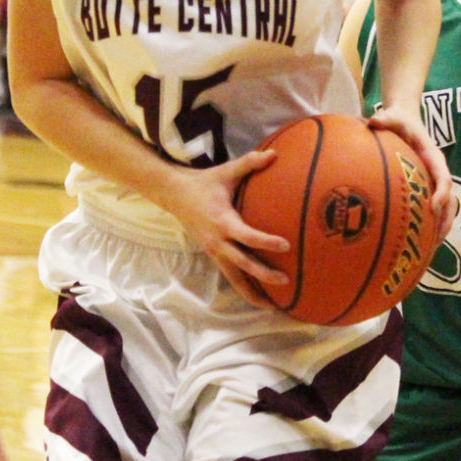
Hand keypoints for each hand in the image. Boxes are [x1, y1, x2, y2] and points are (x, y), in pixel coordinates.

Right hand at [160, 151, 289, 305]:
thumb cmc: (205, 183)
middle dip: (263, 274)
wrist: (175, 195)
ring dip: (253, 292)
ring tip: (275, 306)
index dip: (265, 241)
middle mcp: (218, 241)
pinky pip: (231, 277)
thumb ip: (250, 163)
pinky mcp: (214, 257)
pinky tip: (261, 299)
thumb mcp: (226, 171)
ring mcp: (215, 252)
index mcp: (222, 220)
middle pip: (242, 264)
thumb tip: (275, 154)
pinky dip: (245, 289)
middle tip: (286, 280)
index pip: (246, 235)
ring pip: (235, 279)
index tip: (285, 245)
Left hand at [365, 106, 454, 238]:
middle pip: (449, 199)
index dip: (442, 192)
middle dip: (446, 218)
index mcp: (433, 157)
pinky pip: (430, 209)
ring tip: (432, 248)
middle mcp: (436, 172)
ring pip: (444, 208)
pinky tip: (416, 243)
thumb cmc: (399, 120)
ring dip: (440, 227)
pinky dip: (428, 226)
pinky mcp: (423, 188)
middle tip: (438, 237)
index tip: (434, 205)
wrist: (405, 120)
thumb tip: (374, 120)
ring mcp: (431, 182)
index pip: (443, 176)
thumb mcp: (394, 115)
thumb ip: (386, 118)